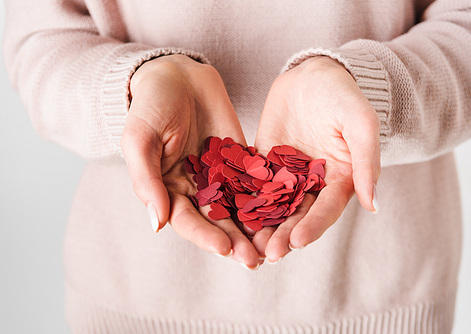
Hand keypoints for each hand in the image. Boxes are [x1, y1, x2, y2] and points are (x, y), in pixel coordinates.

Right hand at [121, 55, 259, 268]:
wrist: (178, 75)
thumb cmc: (151, 106)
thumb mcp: (140, 139)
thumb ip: (146, 180)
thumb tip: (157, 225)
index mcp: (169, 189)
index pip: (187, 220)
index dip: (205, 236)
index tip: (224, 248)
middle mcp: (196, 188)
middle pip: (217, 221)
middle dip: (234, 242)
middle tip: (254, 260)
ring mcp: (220, 175)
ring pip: (238, 207)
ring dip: (253, 228)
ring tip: (271, 246)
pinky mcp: (240, 160)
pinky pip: (254, 182)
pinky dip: (267, 198)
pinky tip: (283, 212)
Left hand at [253, 56, 380, 262]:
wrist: (311, 75)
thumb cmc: (342, 96)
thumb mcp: (360, 123)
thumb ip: (366, 161)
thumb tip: (374, 205)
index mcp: (339, 180)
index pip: (326, 210)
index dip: (313, 226)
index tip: (297, 242)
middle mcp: (312, 184)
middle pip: (298, 215)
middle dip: (284, 235)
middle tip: (269, 253)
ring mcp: (286, 176)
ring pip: (274, 207)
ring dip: (263, 227)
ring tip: (249, 245)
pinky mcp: (264, 164)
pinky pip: (252, 184)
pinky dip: (244, 201)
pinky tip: (231, 215)